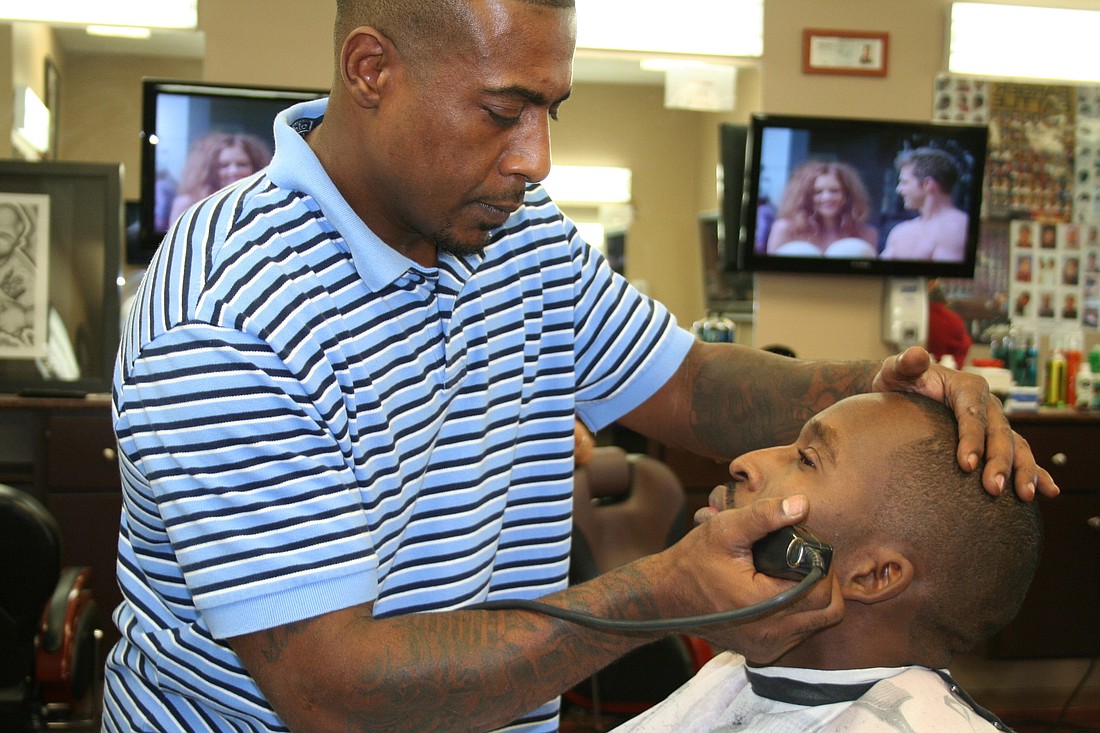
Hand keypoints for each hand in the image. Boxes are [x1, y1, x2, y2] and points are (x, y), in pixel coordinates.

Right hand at [661, 495, 843, 662]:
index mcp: (763, 603)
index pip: (822, 592)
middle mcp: (769, 633)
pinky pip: (798, 636)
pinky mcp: (762, 654)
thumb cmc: (693, 560)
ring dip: (814, 602)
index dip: (823, 569)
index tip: (809, 551)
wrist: (665, 596)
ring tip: (794, 577)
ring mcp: (766, 647)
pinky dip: (798, 616)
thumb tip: (802, 504)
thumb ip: (764, 516)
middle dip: (825, 585)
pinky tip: (781, 595)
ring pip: (816, 626)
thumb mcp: (725, 529)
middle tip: (807, 564)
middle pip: (828, 612)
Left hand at [871, 346, 1058, 500]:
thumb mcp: (897, 370)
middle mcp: (987, 405)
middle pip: (998, 434)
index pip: (972, 415)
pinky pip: (1019, 456)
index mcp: (967, 388)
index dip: (971, 440)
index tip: (965, 465)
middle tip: (992, 488)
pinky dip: (1036, 473)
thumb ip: (905, 364)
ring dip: (1023, 471)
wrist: (902, 393)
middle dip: (999, 462)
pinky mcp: (994, 440)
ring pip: (1016, 446)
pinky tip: (1047, 492)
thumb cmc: (900, 382)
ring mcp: (994, 423)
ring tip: (1024, 496)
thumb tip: (915, 355)